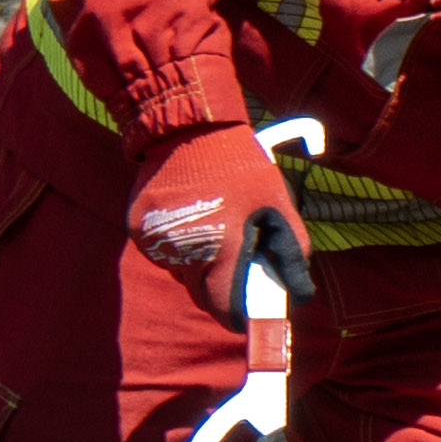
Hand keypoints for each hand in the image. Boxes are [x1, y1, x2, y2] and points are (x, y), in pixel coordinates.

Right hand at [131, 123, 309, 312]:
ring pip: (180, 274)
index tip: (244, 312)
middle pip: (201, 295)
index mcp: (221, 248)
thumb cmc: (238, 164)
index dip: (236, 314)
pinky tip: (189, 217)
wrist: (187, 127)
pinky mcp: (139, 230)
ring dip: (197, 265)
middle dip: (218, 289)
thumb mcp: (275, 201)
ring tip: (212, 228)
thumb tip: (301, 293)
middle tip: (233, 262)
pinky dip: (177, 246)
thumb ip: (291, 250)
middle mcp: (184, 252)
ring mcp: (156, 242)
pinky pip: (162, 254)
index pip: (224, 307)